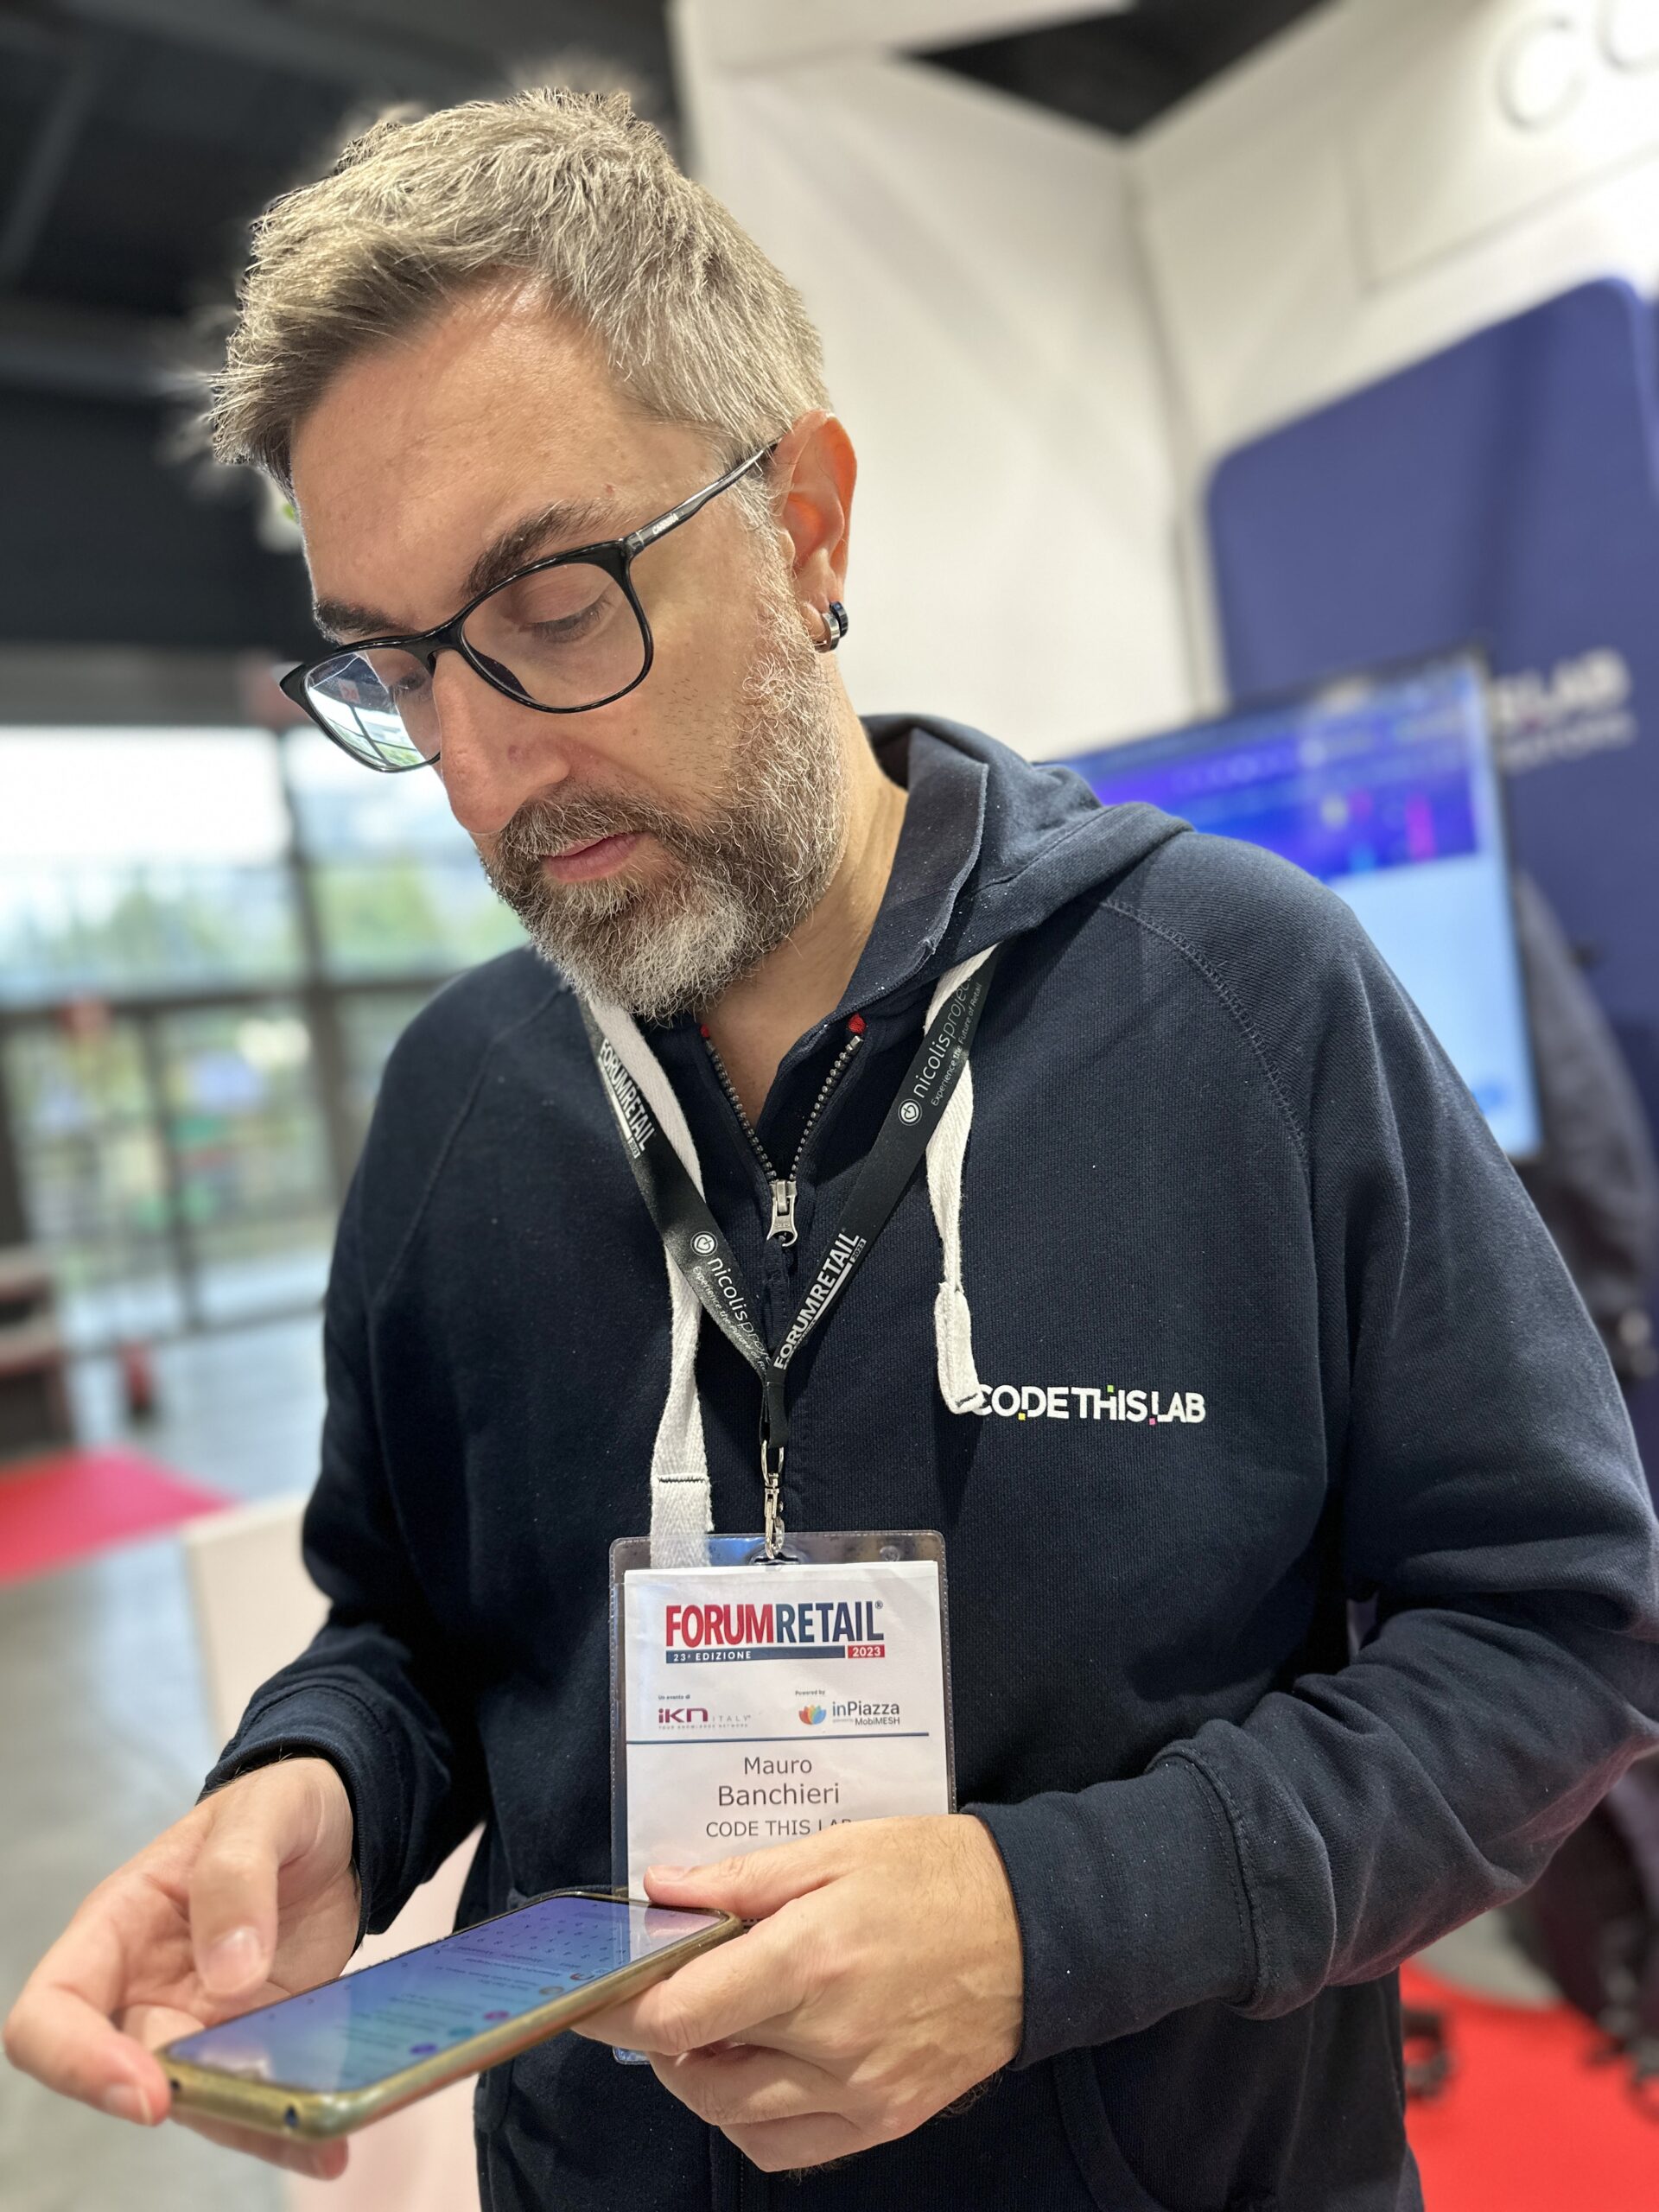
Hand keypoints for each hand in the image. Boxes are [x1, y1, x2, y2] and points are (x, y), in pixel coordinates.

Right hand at [3, 1755, 359, 2180]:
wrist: (342, 1819)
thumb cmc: (278, 1805)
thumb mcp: (263, 1811)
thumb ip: (237, 1875)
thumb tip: (228, 1973)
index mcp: (116, 1928)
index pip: (50, 2014)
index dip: (78, 2061)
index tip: (147, 2087)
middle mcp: (146, 1990)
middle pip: (132, 2072)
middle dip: (188, 2097)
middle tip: (260, 2101)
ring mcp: (201, 2022)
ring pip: (200, 2100)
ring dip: (250, 2126)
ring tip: (318, 2140)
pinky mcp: (257, 2041)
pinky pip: (257, 2097)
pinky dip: (290, 2126)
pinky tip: (333, 2143)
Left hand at [572, 1814, 1023, 2171]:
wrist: (1038, 1929)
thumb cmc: (936, 1874)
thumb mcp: (838, 1850)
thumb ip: (742, 1878)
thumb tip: (660, 1890)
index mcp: (811, 1959)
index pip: (679, 2013)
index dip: (620, 2007)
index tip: (591, 1991)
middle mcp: (831, 2039)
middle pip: (695, 2069)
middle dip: (658, 2035)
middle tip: (662, 1992)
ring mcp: (860, 2091)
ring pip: (733, 2117)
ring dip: (700, 2076)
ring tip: (711, 2025)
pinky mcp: (884, 2121)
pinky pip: (786, 2149)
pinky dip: (750, 2120)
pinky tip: (756, 2073)